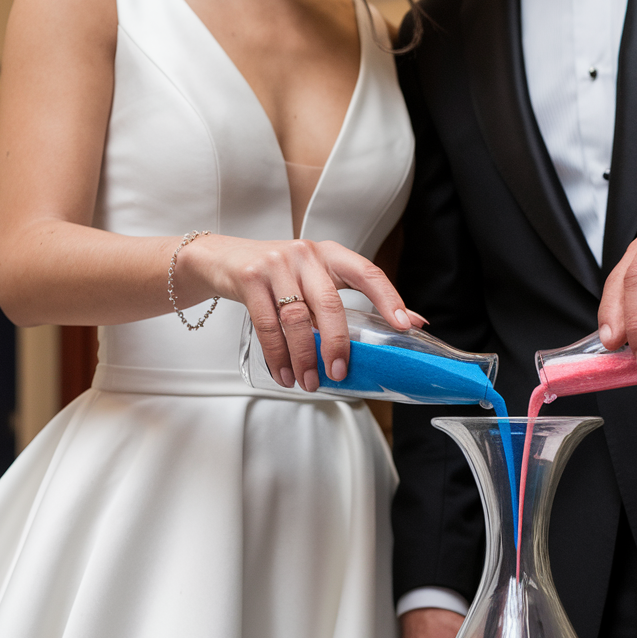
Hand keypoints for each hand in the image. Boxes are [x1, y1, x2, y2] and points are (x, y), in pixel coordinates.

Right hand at [178, 235, 417, 391]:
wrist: (222, 259)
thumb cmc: (281, 276)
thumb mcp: (318, 280)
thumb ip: (357, 299)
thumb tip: (414, 322)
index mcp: (331, 255)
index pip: (367, 273)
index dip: (388, 299)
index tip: (404, 325)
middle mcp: (306, 255)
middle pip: (329, 305)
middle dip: (336, 344)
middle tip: (338, 373)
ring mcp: (276, 264)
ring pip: (297, 319)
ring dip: (303, 357)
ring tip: (309, 382)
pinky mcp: (250, 278)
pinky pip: (268, 325)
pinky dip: (277, 356)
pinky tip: (284, 374)